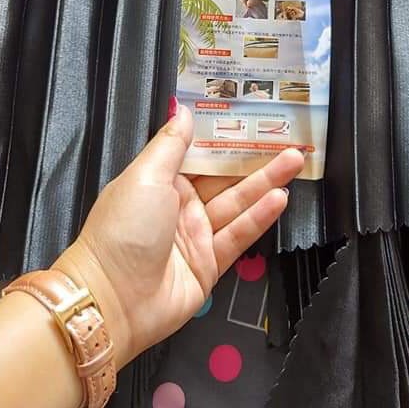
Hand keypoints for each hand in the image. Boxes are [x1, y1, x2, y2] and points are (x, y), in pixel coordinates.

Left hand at [57, 103, 302, 366]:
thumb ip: (171, 144)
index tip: (252, 115)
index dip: (225, 136)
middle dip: (254, 157)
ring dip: (266, 182)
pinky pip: (239, 235)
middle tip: (288, 137)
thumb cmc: (123, 228)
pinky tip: (280, 198)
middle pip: (224, 177)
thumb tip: (183, 108)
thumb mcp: (145, 176)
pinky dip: (259, 217)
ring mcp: (196, 236)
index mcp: (160, 181)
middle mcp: (180, 206)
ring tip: (295, 160)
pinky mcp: (210, 264)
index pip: (199, 153)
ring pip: (237, 202)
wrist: (113, 299)